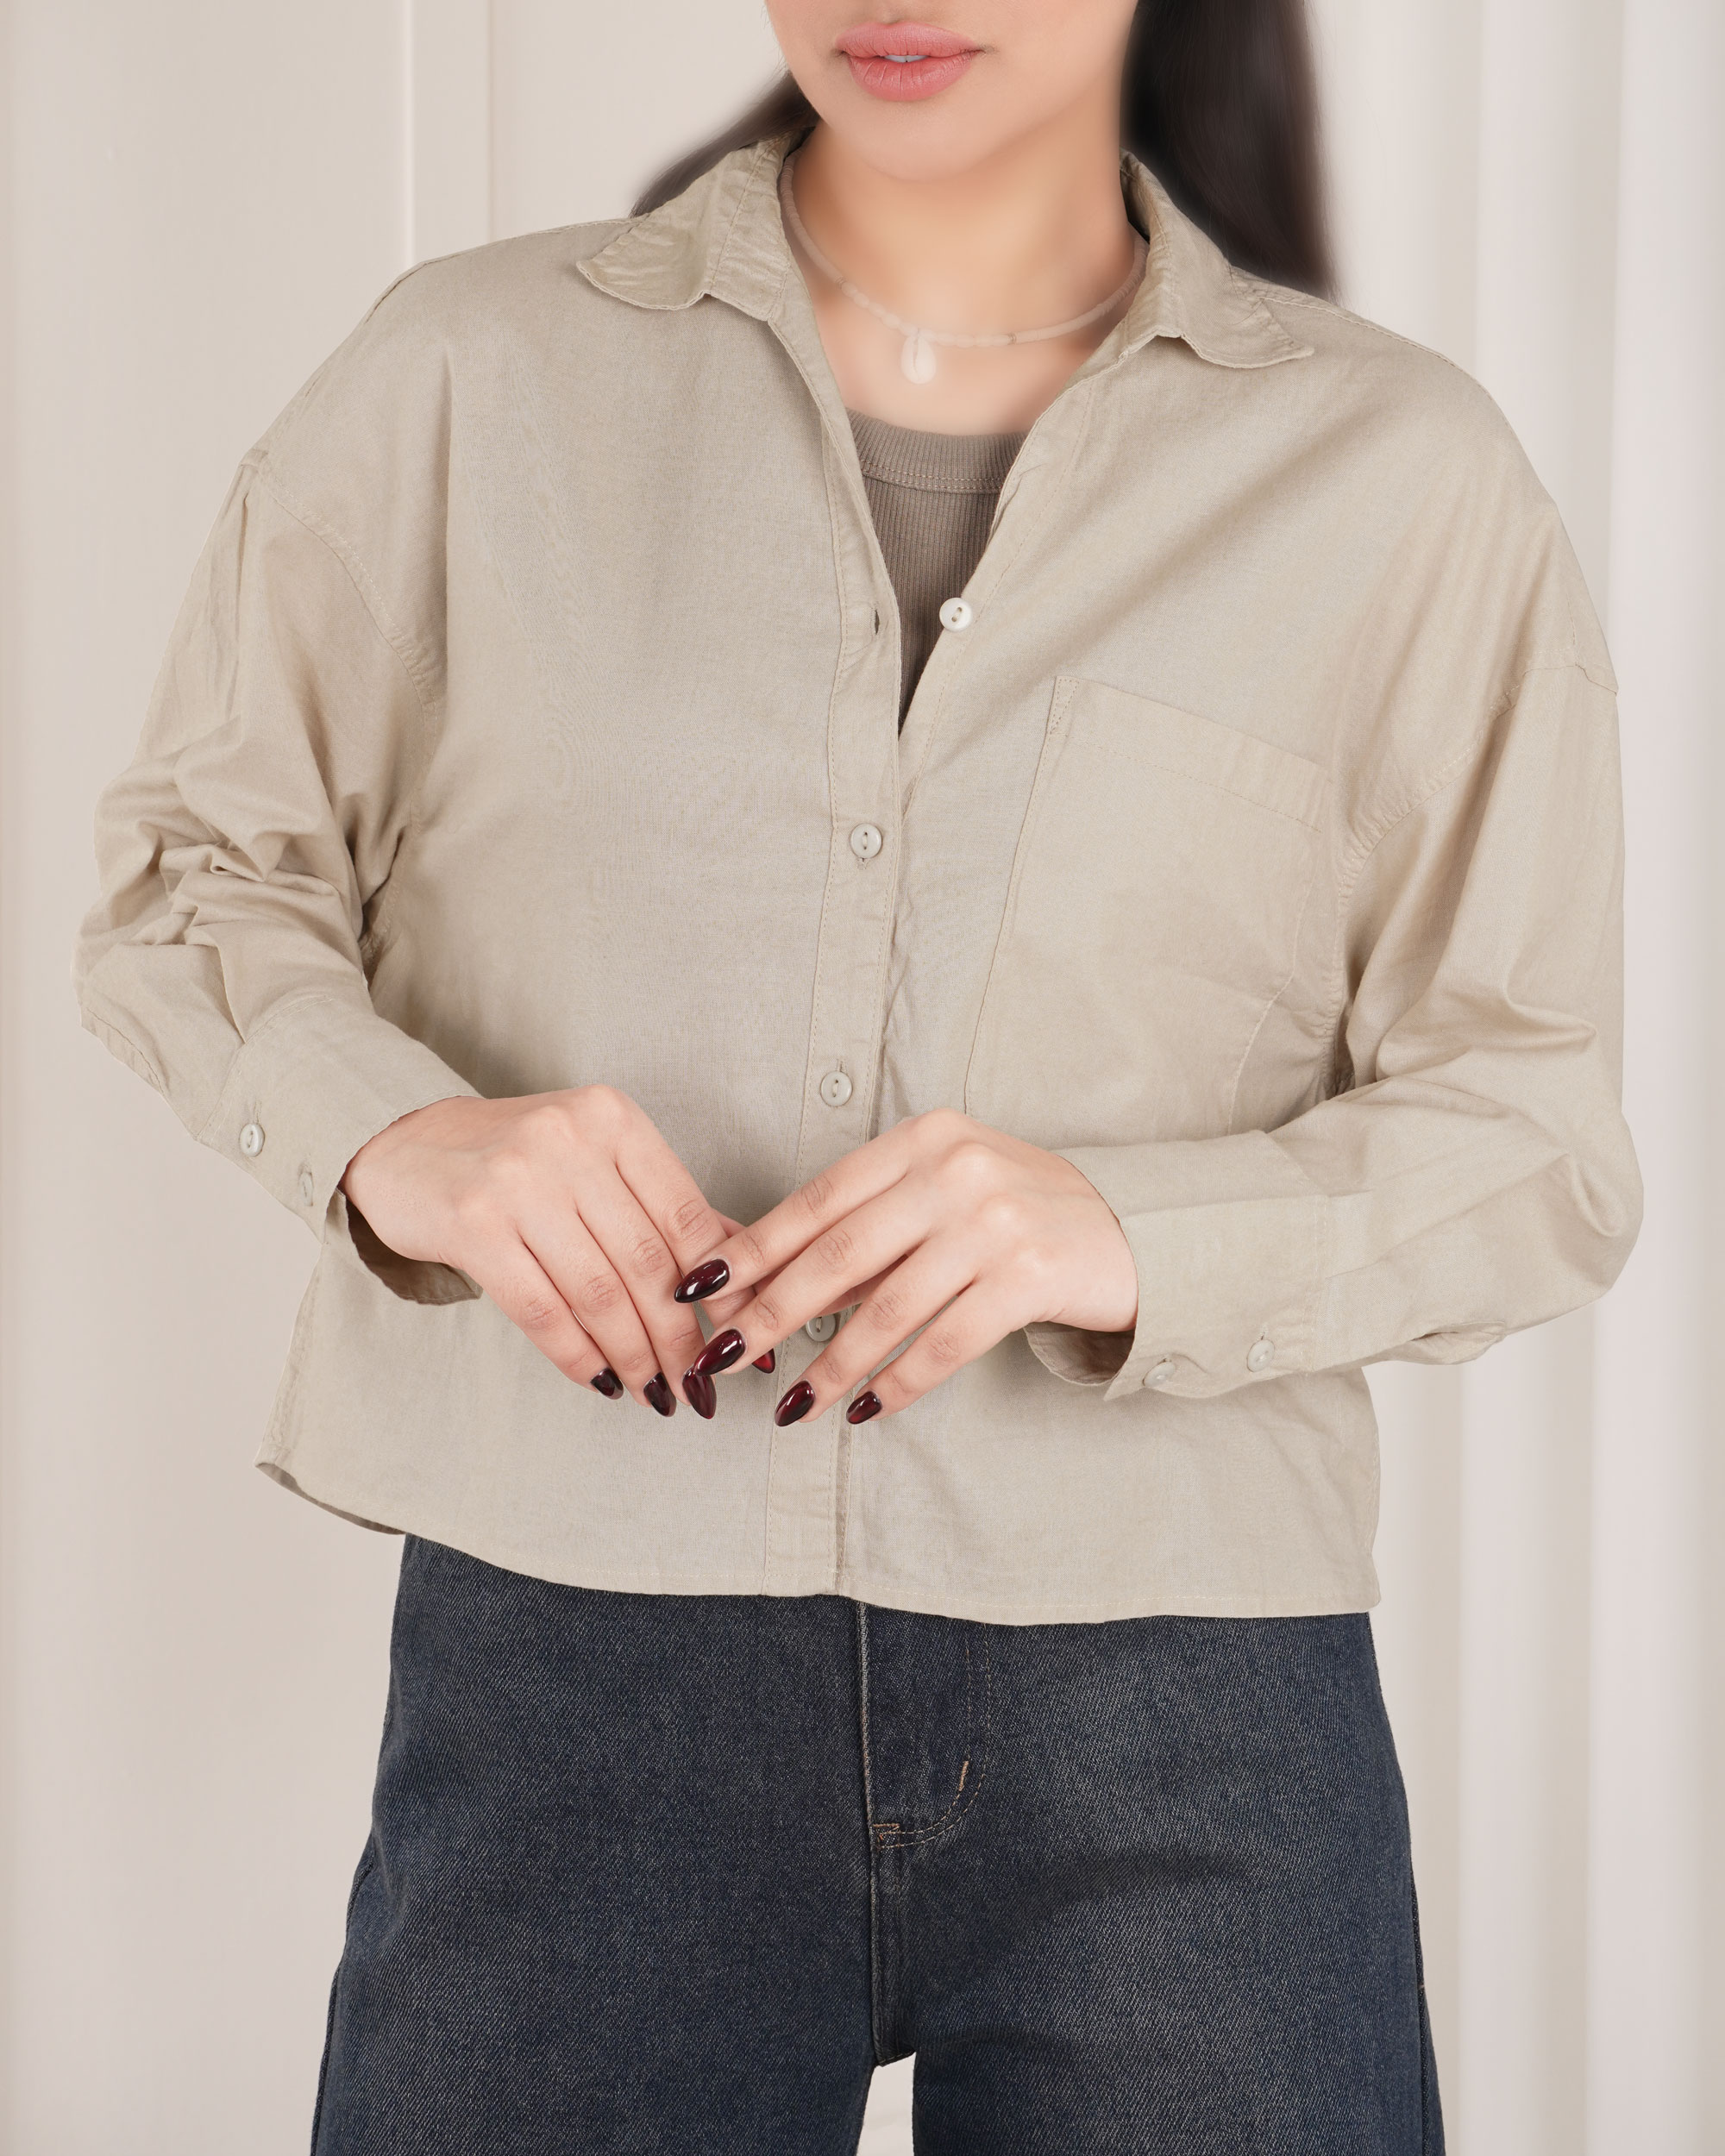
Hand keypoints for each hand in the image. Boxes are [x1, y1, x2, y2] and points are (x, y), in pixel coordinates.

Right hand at [340, 1087, 764, 1414]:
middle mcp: (570, 1141)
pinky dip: (579, 1355)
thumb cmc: (515, 1158)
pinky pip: (542, 1310)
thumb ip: (665, 1206)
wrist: (404, 1146)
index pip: (688, 1217)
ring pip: (599, 1293)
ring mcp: (518, 1180)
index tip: (741, 1337)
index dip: (724, 1289)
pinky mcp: (472, 1223)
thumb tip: (746, 1269)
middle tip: (699, 1384)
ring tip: (655, 1392)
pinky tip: (601, 1380)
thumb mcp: (596, 1158)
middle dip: (681, 1338)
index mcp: (614, 1120)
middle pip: (648, 1263)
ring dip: (634, 1357)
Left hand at [669, 1109, 1137, 1424]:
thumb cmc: (1023, 1214)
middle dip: (770, 1312)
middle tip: (723, 1356)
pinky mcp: (1029, 1275)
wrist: (1136, 1230)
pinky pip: (941, 1342)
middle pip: (838, 1253)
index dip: (752, 1249)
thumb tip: (772, 1291)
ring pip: (884, 1306)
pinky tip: (864, 1410)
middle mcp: (955, 1169)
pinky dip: (896, 1383)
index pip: (817, 1200)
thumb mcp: (945, 1198)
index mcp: (924, 1139)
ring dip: (830, 1364)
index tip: (700, 1289)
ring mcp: (995, 1221)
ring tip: (792, 1406)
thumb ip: (870, 1234)